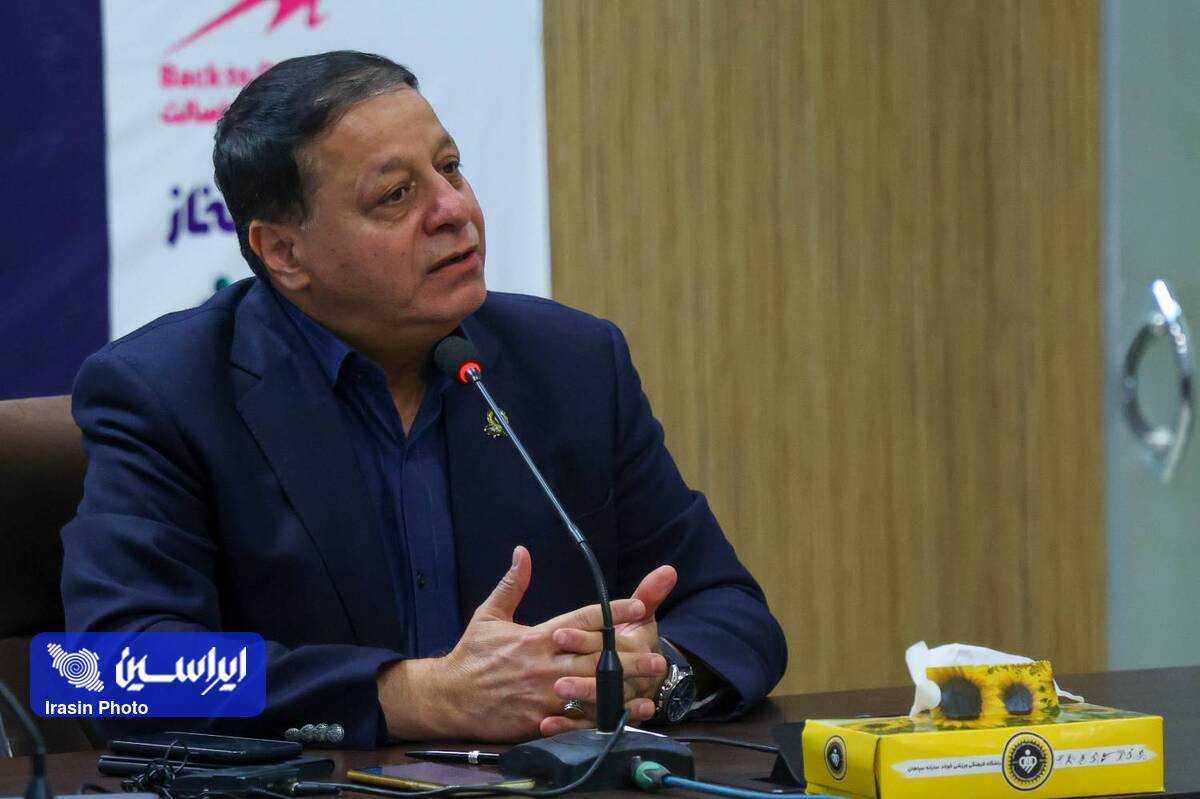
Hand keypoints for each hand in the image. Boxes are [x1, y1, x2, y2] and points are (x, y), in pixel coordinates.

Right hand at [376, 546, 658, 741]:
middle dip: (628, 656)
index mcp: (535, 637)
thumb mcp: (489, 615)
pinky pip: (575, 722)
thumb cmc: (471, 655)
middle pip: (594, 658)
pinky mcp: (536, 721)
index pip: (581, 620)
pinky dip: (602, 719)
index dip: (612, 613)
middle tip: (659, 655)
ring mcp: (541, 695)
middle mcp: (541, 665)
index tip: (638, 608)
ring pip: (590, 690)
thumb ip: (512, 584)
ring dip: (623, 688)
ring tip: (651, 686)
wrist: (447, 698)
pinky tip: (624, 717)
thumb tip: (522, 551)